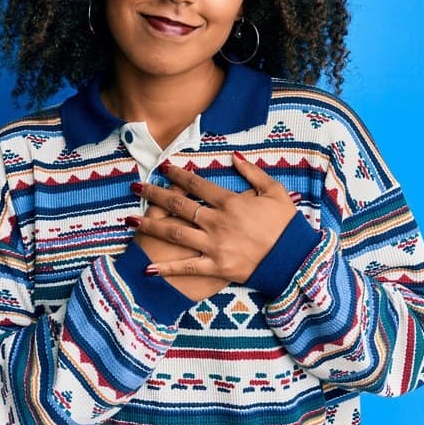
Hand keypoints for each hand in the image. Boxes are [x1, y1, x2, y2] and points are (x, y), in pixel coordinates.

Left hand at [127, 151, 297, 283]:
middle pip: (179, 206)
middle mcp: (217, 222)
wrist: (294, 258)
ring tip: (129, 219)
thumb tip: (234, 156)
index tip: (163, 168)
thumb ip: (252, 172)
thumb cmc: (286, 224)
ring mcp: (214, 246)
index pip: (197, 185)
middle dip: (155, 195)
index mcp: (230, 202)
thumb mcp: (274, 191)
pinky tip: (147, 267)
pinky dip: (167, 268)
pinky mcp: (216, 268)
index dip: (178, 175)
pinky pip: (187, 267)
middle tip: (136, 187)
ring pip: (175, 233)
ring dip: (150, 225)